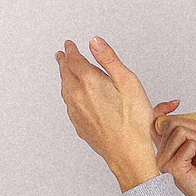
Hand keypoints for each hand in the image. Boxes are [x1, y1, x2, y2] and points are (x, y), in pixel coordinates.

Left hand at [55, 37, 159, 190]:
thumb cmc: (133, 120)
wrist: (128, 153)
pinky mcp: (79, 125)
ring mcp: (76, 112)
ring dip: (64, 78)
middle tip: (61, 54)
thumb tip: (94, 42)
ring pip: (65, 90)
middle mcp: (78, 96)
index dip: (71, 50)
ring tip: (65, 72)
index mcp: (90, 82)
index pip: (74, 60)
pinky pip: (69, 104)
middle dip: (64, 62)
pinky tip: (73, 96)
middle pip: (66, 74)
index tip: (69, 44)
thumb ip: (109, 59)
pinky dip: (68, 94)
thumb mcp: (128, 82)